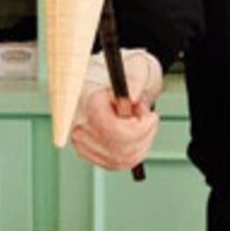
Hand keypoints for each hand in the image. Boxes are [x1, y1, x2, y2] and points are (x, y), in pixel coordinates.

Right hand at [70, 49, 163, 171]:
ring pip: (121, 160)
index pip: (113, 129)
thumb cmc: (124, 73)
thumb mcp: (136, 66)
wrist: (111, 80)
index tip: (150, 117)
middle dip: (143, 135)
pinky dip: (134, 152)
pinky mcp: (86, 151)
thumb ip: (135, 80)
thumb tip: (132, 97)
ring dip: (140, 144)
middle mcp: (79, 123)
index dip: (139, 128)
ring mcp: (80, 140)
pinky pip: (117, 163)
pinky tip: (134, 135)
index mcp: (88, 100)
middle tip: (147, 118)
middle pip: (118, 148)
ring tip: (139, 122)